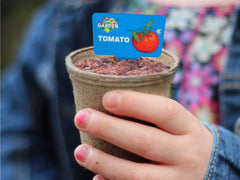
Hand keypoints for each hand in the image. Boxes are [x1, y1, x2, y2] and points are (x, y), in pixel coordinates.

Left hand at [73, 90, 212, 179]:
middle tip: (80, 117)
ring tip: (79, 151)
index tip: (106, 98)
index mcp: (188, 128)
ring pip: (136, 174)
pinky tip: (97, 177)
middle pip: (145, 141)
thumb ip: (151, 115)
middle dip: (109, 129)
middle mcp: (187, 155)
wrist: (207, 167)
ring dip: (104, 162)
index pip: (165, 111)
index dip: (134, 104)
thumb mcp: (177, 123)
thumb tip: (107, 106)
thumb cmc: (179, 138)